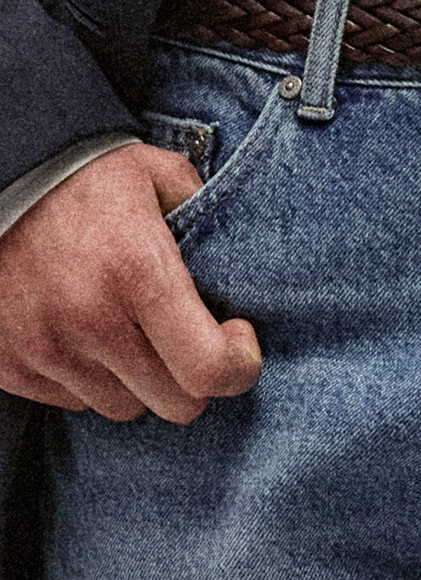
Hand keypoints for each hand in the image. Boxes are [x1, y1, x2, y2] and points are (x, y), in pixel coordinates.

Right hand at [0, 144, 261, 422]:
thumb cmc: (82, 175)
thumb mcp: (156, 172)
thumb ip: (204, 209)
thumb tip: (238, 248)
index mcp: (137, 271)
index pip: (208, 369)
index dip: (239, 366)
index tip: (237, 336)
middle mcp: (90, 319)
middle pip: (175, 402)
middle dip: (194, 377)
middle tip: (190, 339)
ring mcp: (44, 348)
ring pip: (124, 407)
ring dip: (139, 380)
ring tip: (132, 330)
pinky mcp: (8, 365)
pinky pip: (72, 402)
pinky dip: (90, 379)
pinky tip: (87, 333)